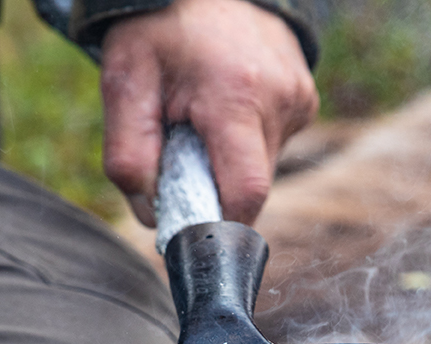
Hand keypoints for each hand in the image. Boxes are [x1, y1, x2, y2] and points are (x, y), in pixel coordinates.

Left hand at [100, 0, 318, 225]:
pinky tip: (227, 107)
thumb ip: (128, 155)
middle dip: (215, 188)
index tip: (190, 226)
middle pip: (252, 187)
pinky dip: (244, 142)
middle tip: (183, 155)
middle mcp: (279, 98)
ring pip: (262, 169)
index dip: (219, 223)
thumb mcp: (125, 82)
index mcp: (235, 96)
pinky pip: (273, 145)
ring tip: (203, 122)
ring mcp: (298, 98)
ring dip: (229, 164)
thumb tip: (151, 217)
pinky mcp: (305, 100)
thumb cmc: (158, 29)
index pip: (244, 193)